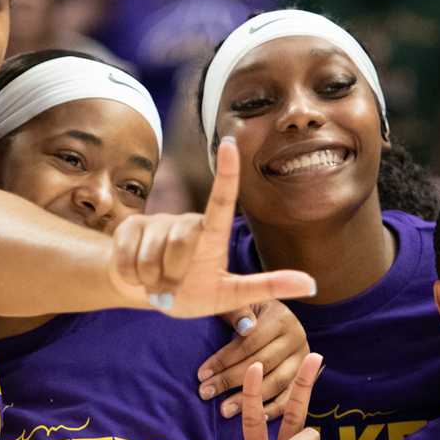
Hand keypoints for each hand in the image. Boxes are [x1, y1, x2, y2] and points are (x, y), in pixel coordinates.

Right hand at [109, 138, 317, 315]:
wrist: (147, 295)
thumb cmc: (193, 292)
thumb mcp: (230, 297)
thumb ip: (267, 288)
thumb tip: (313, 283)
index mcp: (212, 234)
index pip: (222, 200)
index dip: (227, 172)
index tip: (230, 143)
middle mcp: (186, 222)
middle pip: (180, 242)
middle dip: (172, 274)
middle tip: (171, 288)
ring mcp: (156, 222)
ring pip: (150, 255)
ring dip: (151, 280)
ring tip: (155, 282)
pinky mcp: (130, 228)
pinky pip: (126, 258)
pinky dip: (130, 277)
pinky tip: (135, 276)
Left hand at [200, 301, 309, 417]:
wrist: (271, 318)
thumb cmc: (247, 312)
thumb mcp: (240, 302)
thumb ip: (237, 311)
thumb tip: (244, 327)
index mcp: (282, 318)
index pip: (250, 343)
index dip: (225, 359)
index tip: (201, 375)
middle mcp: (298, 338)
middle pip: (262, 364)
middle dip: (231, 380)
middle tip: (206, 393)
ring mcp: (303, 360)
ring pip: (276, 382)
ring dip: (249, 399)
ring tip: (224, 409)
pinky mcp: (306, 378)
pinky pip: (289, 397)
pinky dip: (273, 409)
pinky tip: (253, 417)